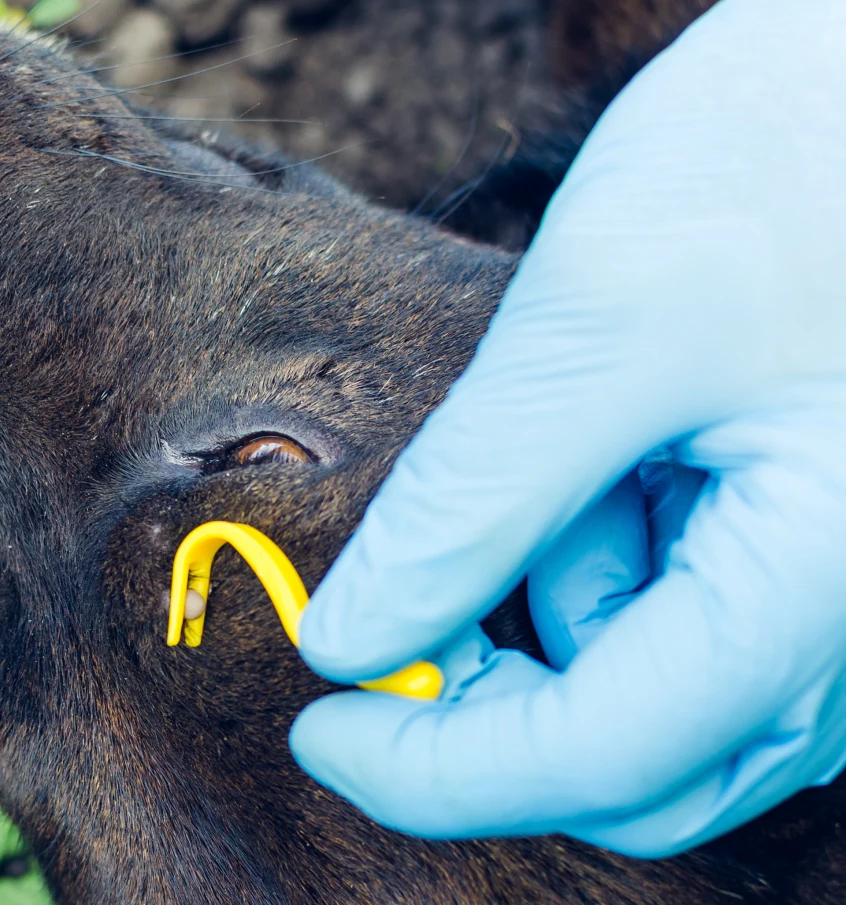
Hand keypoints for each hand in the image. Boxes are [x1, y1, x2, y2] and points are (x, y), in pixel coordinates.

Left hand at [290, 0, 845, 857]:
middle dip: (482, 705)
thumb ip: (473, 500)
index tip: (315, 724)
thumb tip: (348, 640)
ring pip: (638, 692)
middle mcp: (845, 627)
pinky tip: (596, 455)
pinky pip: (665, 616)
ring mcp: (825, 598)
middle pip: (628, 762)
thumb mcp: (602, 324)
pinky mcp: (791, 552)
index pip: (603, 757)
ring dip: (536, 610)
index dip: (436, 767)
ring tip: (553, 450)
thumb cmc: (789, 157)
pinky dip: (585, 563)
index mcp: (818, 582)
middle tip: (383, 609)